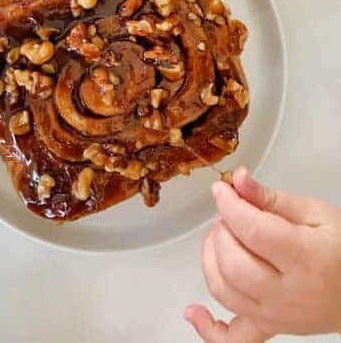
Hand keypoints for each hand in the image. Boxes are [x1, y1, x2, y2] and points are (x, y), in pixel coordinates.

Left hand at [185, 167, 340, 340]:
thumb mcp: (316, 213)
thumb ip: (272, 198)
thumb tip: (238, 181)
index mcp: (306, 259)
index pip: (253, 232)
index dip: (230, 206)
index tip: (221, 189)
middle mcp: (289, 294)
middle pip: (234, 263)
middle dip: (221, 231)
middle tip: (229, 213)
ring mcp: (277, 316)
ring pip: (225, 292)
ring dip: (211, 259)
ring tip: (221, 237)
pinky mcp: (270, 328)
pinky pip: (234, 339)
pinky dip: (210, 329)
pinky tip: (192, 312)